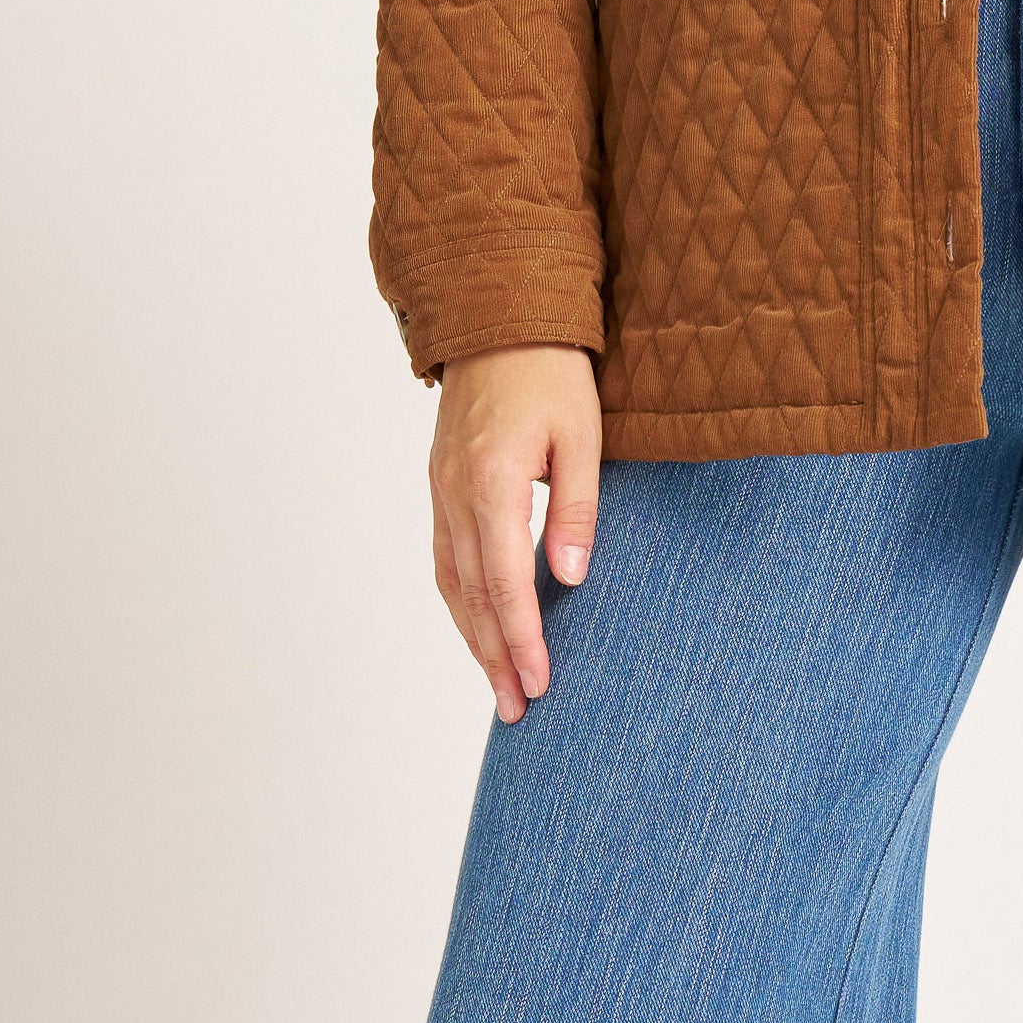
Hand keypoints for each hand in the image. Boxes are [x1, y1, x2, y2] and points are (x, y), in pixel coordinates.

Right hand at [428, 342, 601, 723]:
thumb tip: (569, 581)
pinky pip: (443, 555)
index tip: (540, 684)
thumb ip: (576, 509)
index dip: (523, 640)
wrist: (499, 313)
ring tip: (498, 683)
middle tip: (518, 709)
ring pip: (450, 582)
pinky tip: (476, 623)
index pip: (505, 584)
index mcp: (491, 482)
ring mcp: (440, 487)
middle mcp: (454, 492)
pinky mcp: (439, 480)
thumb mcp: (582, 434)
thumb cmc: (552, 368)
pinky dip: (459, 599)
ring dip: (473, 637)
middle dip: (495, 657)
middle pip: (471, 596)